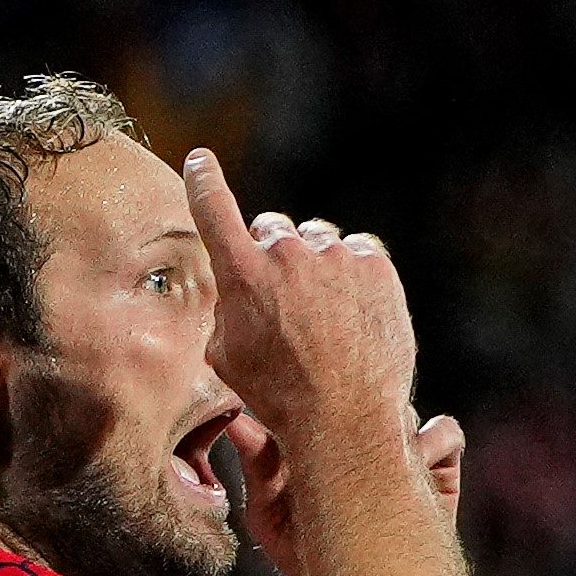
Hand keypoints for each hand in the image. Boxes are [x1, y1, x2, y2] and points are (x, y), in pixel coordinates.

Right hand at [182, 147, 419, 451]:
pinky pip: (356, 252)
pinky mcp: (374, 265)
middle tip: (283, 295)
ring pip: (317, 240)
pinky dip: (351, 273)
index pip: (213, 212)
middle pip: (273, 228)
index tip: (200, 160)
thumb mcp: (227, 356)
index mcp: (242, 275)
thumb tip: (239, 291)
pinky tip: (351, 310)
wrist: (344, 415)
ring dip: (315, 264)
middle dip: (273, 252)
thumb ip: (229, 308)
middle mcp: (287, 255)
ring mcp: (334, 257)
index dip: (204, 182)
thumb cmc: (278, 394)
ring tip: (323, 313)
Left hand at [236, 402, 461, 575]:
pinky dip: (431, 444)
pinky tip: (409, 468)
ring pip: (404, 410)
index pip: (320, 398)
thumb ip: (256, 464)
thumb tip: (237, 422)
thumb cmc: (305, 550)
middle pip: (369, 394)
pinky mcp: (441, 459)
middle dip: (356, 410)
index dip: (312, 397)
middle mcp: (365, 433)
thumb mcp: (268, 511)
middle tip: (338, 435)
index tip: (298, 408)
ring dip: (391, 429)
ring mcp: (404, 443)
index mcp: (323, 437)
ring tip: (371, 463)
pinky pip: (444, 433)